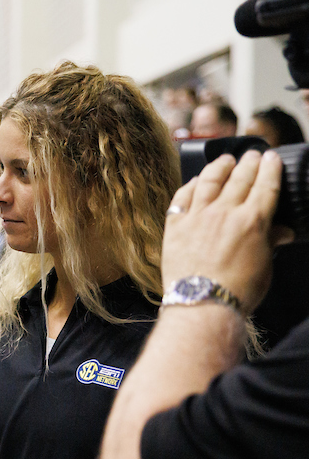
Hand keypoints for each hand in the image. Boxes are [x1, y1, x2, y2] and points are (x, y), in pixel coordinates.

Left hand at [162, 150, 291, 312]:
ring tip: (225, 160)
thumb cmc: (237, 291)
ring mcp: (197, 216)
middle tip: (252, 154)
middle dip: (248, 162)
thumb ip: (270, 241)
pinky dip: (190, 185)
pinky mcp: (175, 225)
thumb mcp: (264, 266)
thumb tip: (282, 231)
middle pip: (239, 177)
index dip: (270, 168)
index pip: (265, 185)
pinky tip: (194, 181)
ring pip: (208, 180)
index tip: (270, 157)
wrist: (202, 303)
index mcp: (253, 221)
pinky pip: (182, 196)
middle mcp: (225, 212)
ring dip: (219, 166)